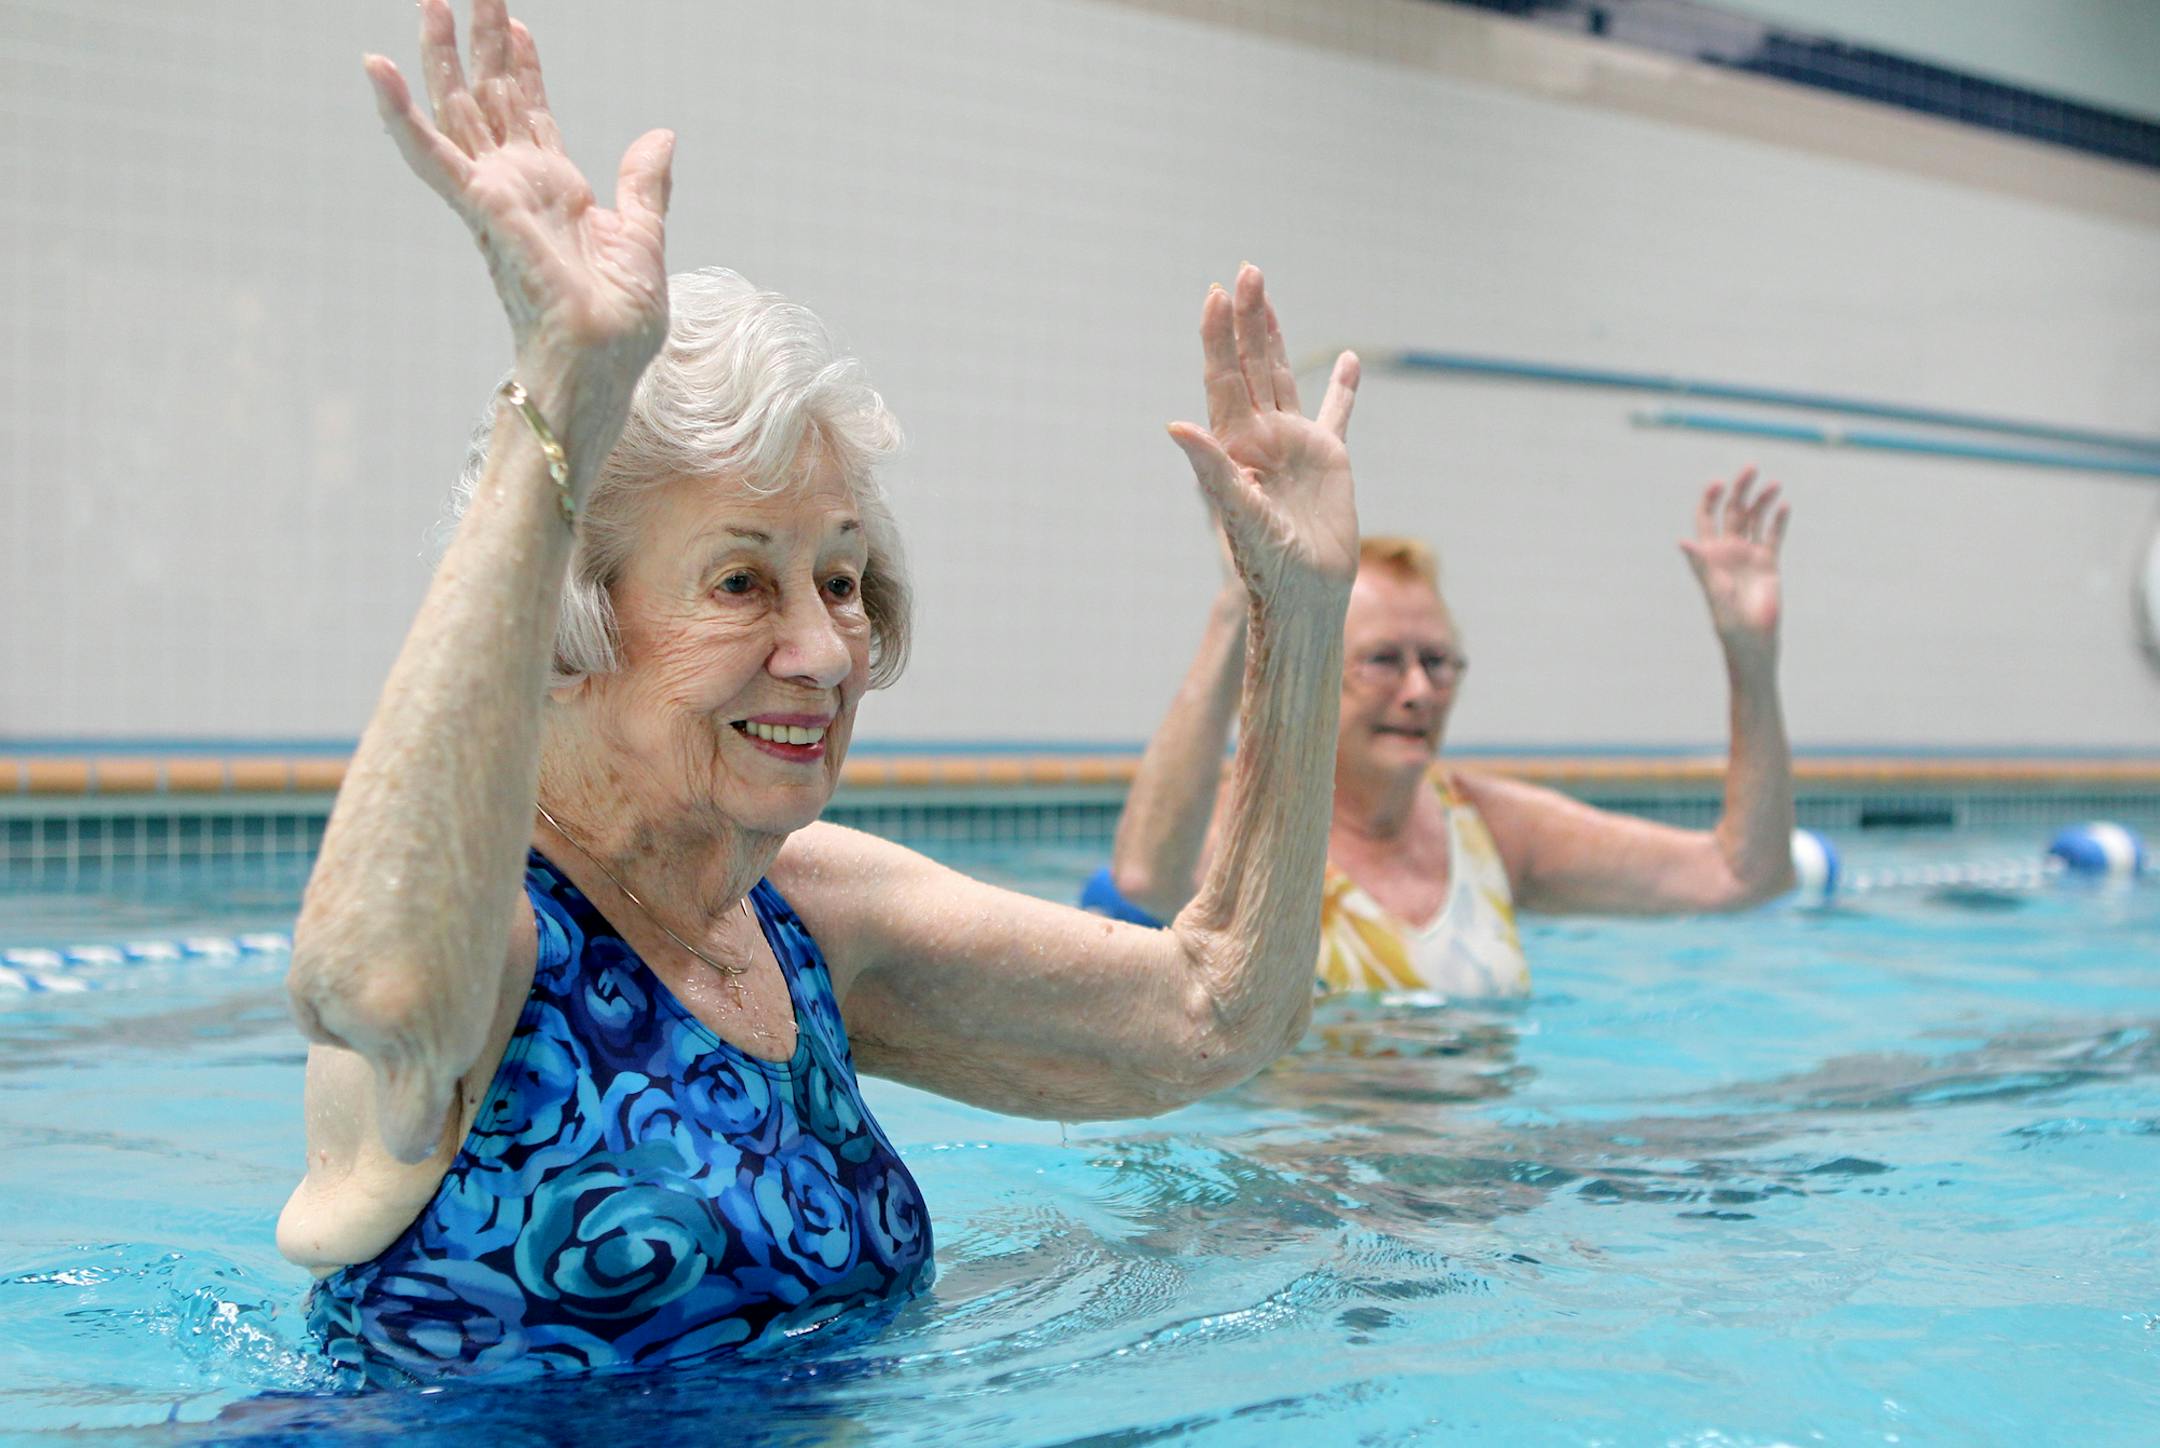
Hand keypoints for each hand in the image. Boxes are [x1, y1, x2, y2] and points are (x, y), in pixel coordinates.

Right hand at [364, 0, 672, 370]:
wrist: (603, 365)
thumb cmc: (617, 324)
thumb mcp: (643, 238)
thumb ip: (644, 185)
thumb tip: (659, 136)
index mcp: (553, 190)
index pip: (530, 111)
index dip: (523, 65)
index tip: (517, 22)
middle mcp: (516, 185)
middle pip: (491, 95)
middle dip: (481, 40)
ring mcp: (494, 193)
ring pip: (459, 108)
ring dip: (441, 54)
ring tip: (432, 0)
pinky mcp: (480, 207)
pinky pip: (431, 155)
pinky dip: (399, 113)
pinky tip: (376, 68)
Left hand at [1169, 265, 1359, 605]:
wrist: (1304, 591)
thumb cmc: (1265, 561)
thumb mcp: (1235, 510)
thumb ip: (1209, 465)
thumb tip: (1176, 425)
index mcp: (1234, 443)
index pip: (1222, 377)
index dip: (1218, 337)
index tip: (1217, 295)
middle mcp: (1260, 435)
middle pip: (1250, 364)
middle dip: (1247, 319)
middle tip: (1248, 271)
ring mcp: (1294, 442)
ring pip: (1282, 376)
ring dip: (1274, 336)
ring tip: (1265, 293)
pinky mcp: (1329, 456)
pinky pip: (1337, 413)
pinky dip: (1343, 387)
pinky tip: (1349, 361)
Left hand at [1680, 466, 1788, 660]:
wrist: (1753, 641)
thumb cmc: (1728, 622)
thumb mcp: (1713, 591)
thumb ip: (1701, 565)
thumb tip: (1683, 541)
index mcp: (1709, 554)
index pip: (1706, 517)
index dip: (1710, 498)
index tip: (1718, 482)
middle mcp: (1728, 550)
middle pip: (1733, 511)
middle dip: (1740, 489)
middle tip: (1750, 469)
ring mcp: (1748, 555)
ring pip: (1755, 519)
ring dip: (1763, 500)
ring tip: (1775, 485)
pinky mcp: (1769, 563)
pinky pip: (1773, 535)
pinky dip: (1779, 520)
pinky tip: (1785, 505)